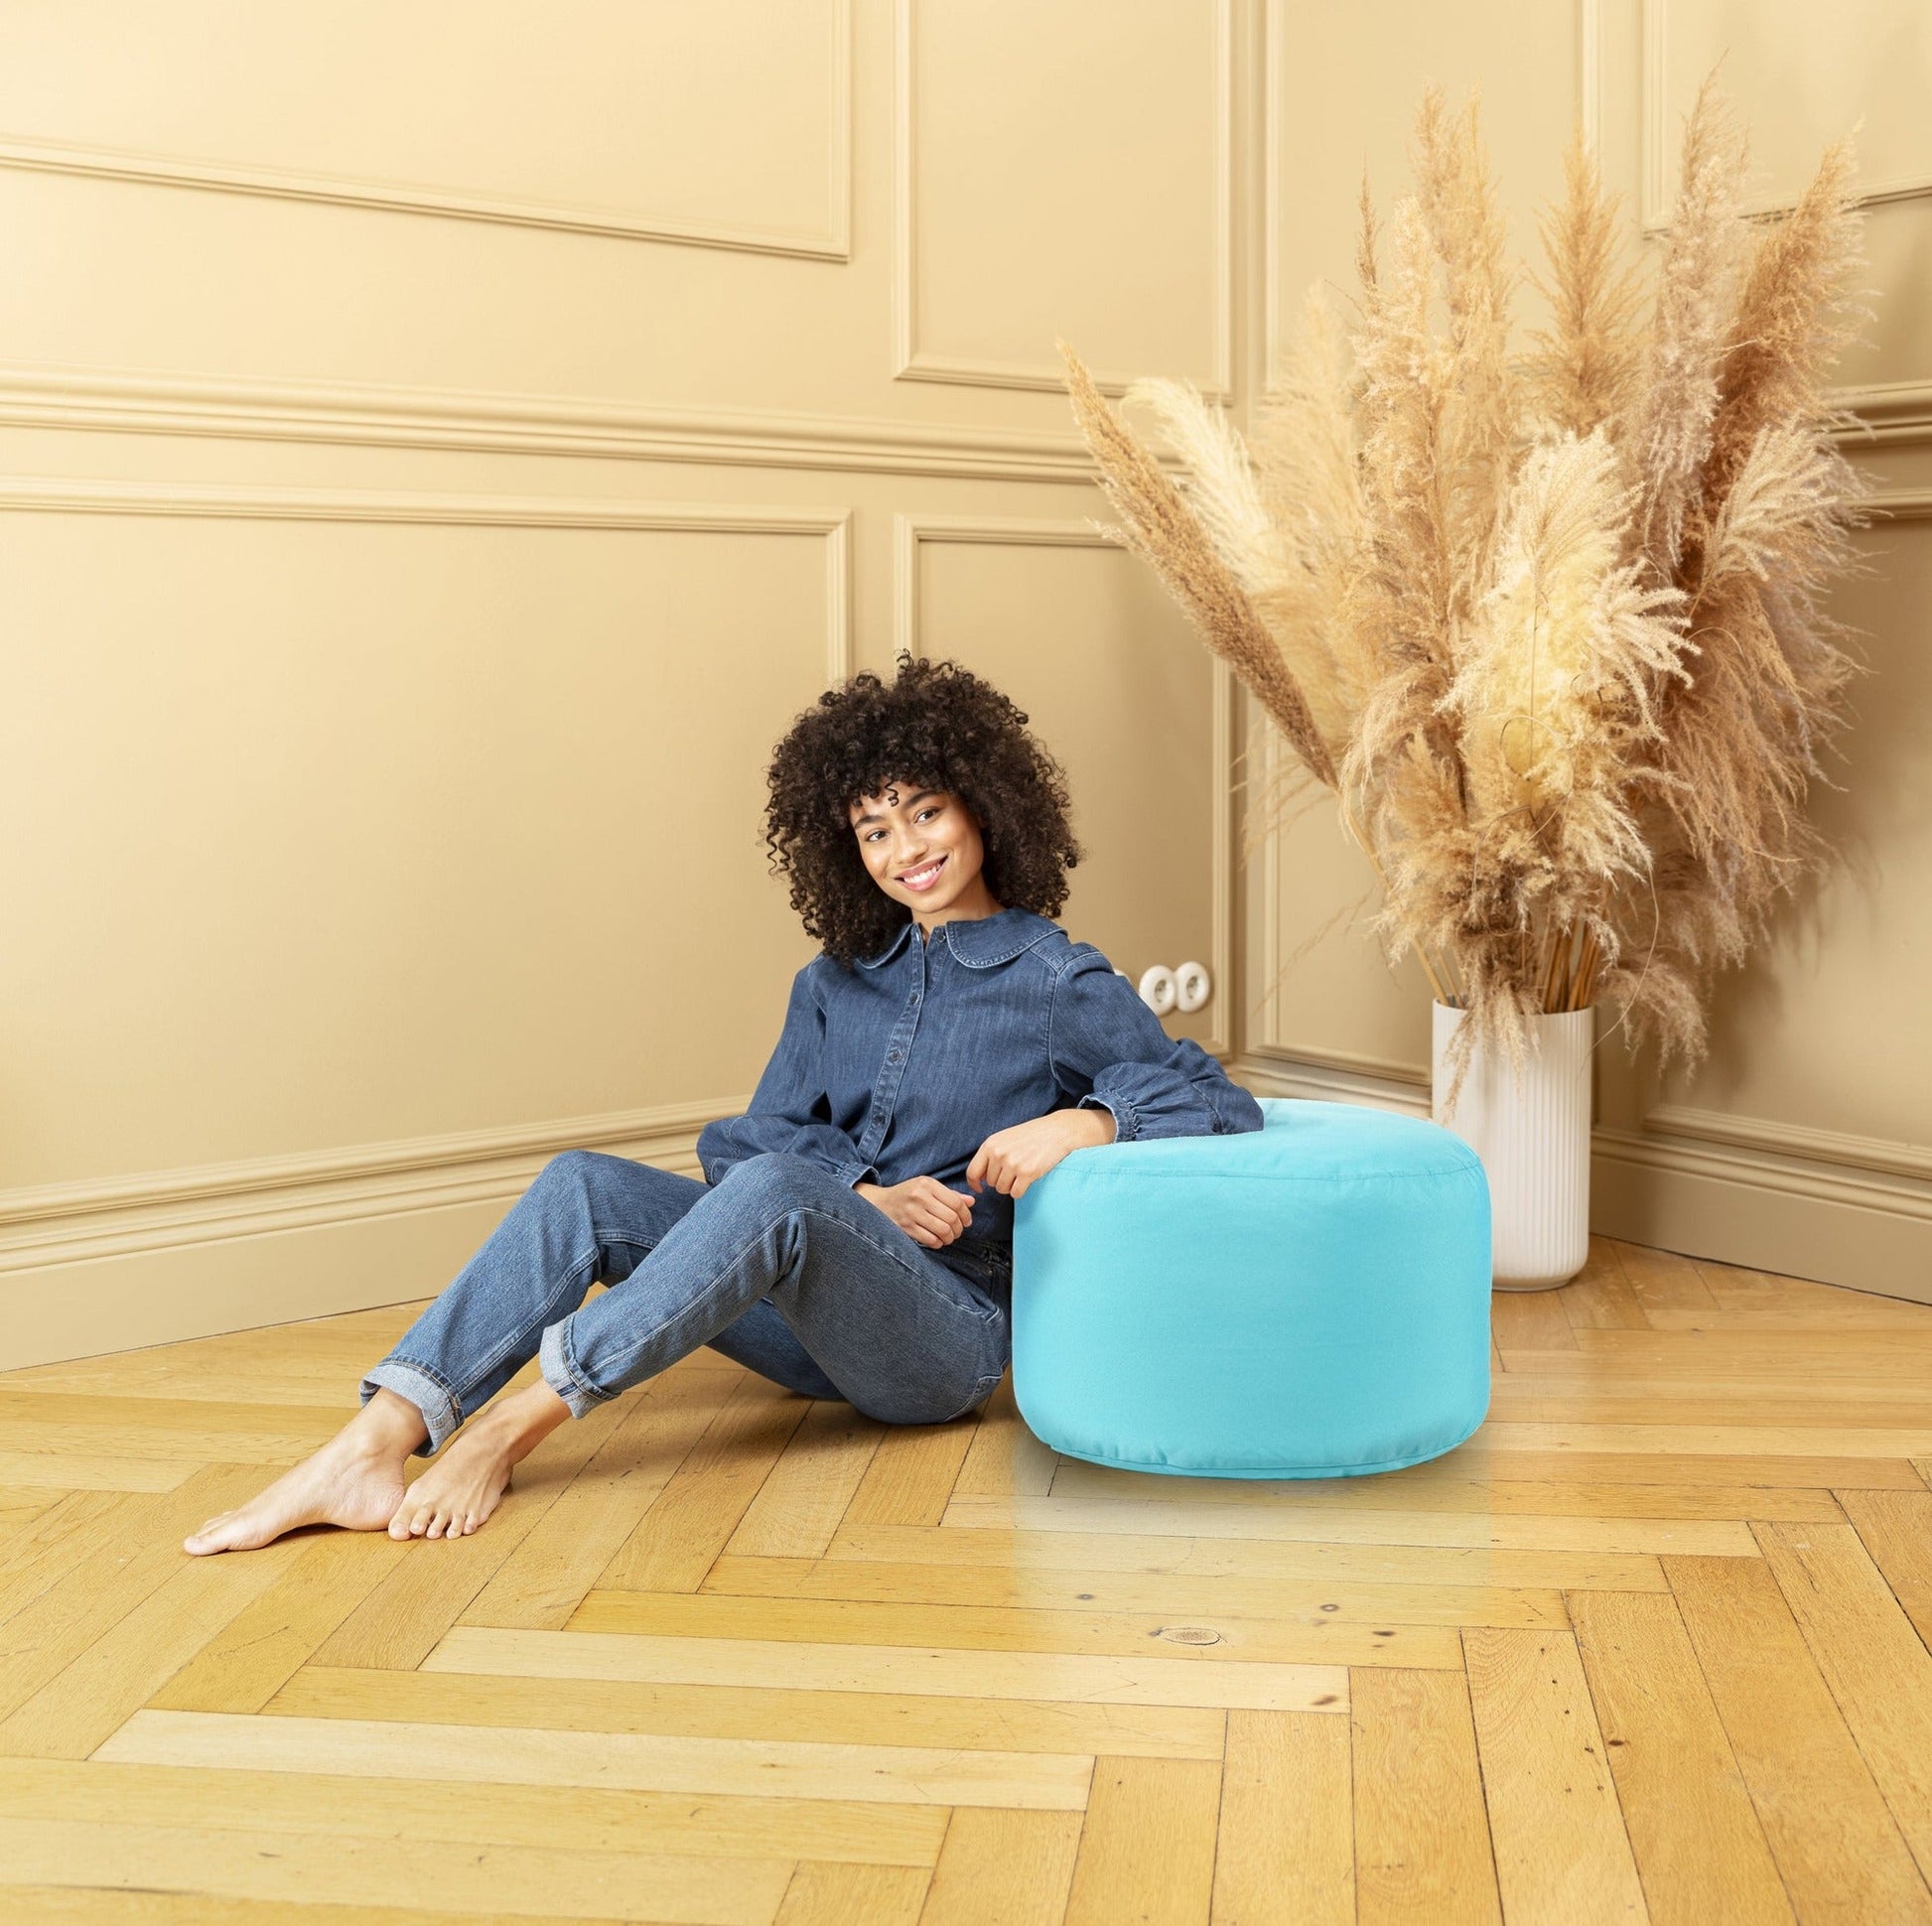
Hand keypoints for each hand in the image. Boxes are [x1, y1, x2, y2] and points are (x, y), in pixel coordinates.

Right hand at [854, 1175, 974, 1247]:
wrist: (879, 1204)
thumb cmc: (908, 1195)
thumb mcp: (927, 1188)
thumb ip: (950, 1195)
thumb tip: (972, 1202)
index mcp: (927, 1184)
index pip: (956, 1202)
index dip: (966, 1215)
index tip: (967, 1221)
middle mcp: (919, 1197)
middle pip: (951, 1218)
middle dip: (959, 1229)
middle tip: (958, 1231)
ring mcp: (911, 1213)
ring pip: (943, 1230)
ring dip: (950, 1237)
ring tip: (949, 1237)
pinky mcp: (906, 1227)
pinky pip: (930, 1239)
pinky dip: (938, 1243)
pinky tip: (938, 1240)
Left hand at [967, 1107, 1115, 1200]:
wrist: (1056, 1131)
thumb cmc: (1031, 1135)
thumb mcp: (1004, 1139)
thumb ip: (990, 1155)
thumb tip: (980, 1178)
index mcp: (990, 1144)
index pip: (972, 1172)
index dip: (974, 1184)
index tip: (980, 1188)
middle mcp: (999, 1154)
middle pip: (991, 1183)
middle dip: (1001, 1181)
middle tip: (1015, 1170)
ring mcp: (1012, 1164)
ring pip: (1003, 1190)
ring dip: (1011, 1186)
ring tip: (1022, 1172)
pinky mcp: (1027, 1173)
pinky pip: (1016, 1194)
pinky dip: (1021, 1190)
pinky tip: (1028, 1178)